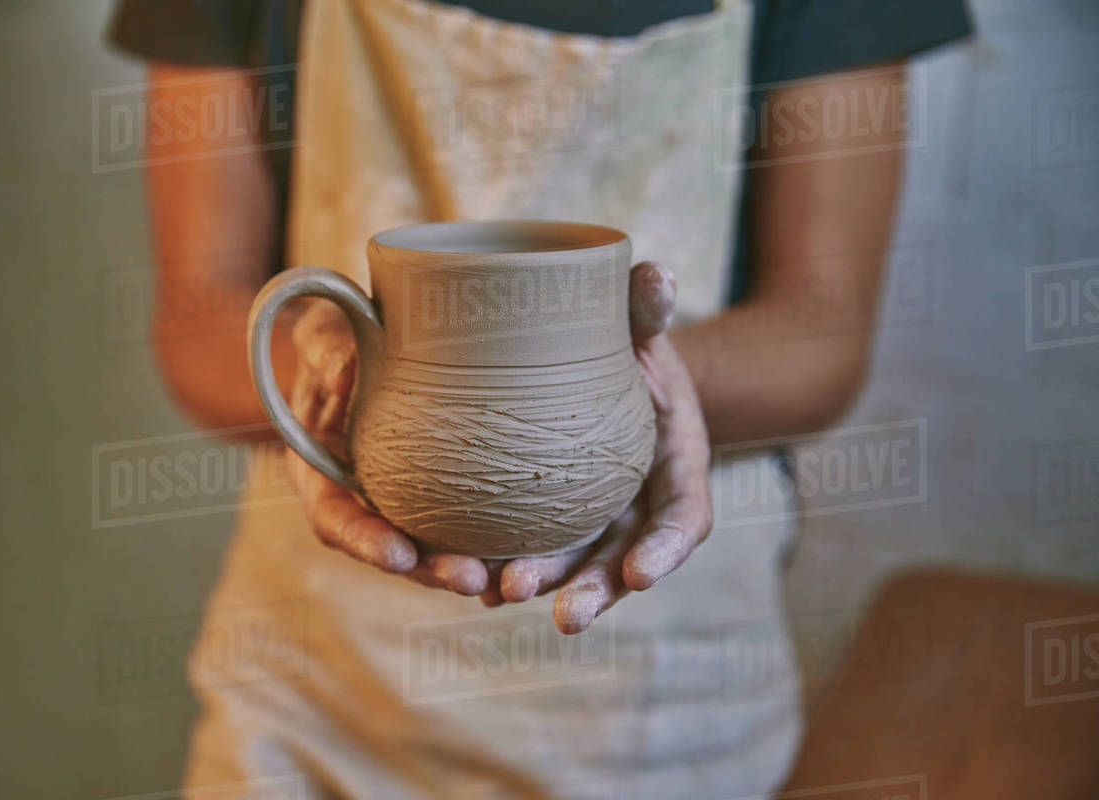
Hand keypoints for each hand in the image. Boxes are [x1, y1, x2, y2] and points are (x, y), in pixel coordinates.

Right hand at [284, 299, 492, 593]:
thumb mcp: (323, 334)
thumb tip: (344, 373)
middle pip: (391, 551)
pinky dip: (490, 543)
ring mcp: (399, 503)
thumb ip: (327, 352)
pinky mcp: (438, 497)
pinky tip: (530, 552)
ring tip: (508, 579)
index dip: (364, 541)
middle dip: (429, 571)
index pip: (335, 520)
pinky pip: (463, 526)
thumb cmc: (340, 335)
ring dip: (465, 567)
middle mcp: (359, 499)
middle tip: (470, 579)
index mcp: (319, 474)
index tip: (399, 557)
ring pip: (432, 549)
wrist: (374, 340)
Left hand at [494, 262, 713, 633]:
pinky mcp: (554, 517)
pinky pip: (533, 545)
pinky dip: (504, 565)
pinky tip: (469, 579)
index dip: (666, 551)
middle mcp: (640, 507)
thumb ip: (647, 308)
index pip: (683, 519)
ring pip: (575, 565)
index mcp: (677, 467)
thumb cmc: (630, 347)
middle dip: (595, 590)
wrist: (605, 366)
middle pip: (625, 562)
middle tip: (562, 617)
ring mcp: (596, 518)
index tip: (642, 575)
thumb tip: (659, 274)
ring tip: (501, 595)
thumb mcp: (642, 327)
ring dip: (543, 584)